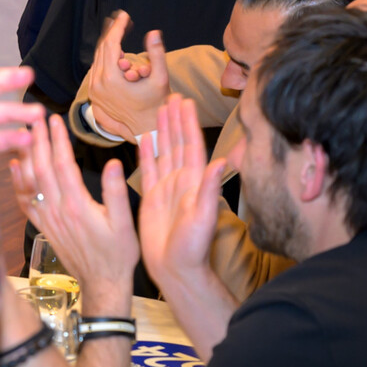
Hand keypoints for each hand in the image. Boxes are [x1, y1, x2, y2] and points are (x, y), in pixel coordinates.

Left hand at [11, 113, 137, 304]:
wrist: (102, 284)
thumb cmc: (117, 254)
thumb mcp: (125, 223)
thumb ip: (116, 192)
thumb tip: (114, 163)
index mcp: (77, 205)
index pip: (63, 164)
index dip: (57, 139)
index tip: (54, 120)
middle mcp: (57, 210)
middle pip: (42, 167)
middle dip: (37, 139)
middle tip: (34, 117)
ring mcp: (46, 219)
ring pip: (30, 181)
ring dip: (26, 155)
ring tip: (23, 133)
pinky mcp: (42, 226)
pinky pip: (24, 200)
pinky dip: (17, 181)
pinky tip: (15, 166)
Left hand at [88, 12, 168, 140]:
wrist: (147, 131)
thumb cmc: (156, 105)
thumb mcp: (160, 78)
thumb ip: (156, 54)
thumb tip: (153, 32)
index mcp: (110, 79)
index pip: (110, 44)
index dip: (118, 27)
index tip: (125, 15)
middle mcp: (97, 85)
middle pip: (102, 49)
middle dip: (112, 33)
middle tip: (122, 20)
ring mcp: (94, 91)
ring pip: (98, 59)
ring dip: (110, 46)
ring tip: (120, 33)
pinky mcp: (95, 95)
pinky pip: (98, 70)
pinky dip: (107, 59)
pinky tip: (117, 54)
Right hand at [138, 96, 225, 284]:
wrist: (176, 270)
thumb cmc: (192, 249)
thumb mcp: (203, 217)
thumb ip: (209, 188)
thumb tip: (222, 160)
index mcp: (194, 182)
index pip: (191, 145)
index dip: (188, 123)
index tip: (185, 102)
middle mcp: (181, 181)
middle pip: (178, 142)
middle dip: (176, 119)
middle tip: (173, 96)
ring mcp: (167, 189)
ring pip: (164, 151)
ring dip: (163, 130)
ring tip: (161, 110)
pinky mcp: (152, 198)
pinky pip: (149, 170)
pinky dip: (146, 153)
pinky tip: (144, 139)